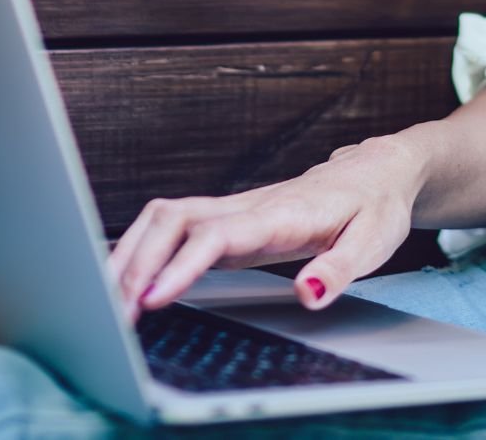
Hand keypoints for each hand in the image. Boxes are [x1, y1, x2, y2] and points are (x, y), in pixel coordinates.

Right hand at [107, 135, 424, 324]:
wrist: (379, 171)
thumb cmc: (376, 207)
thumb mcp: (373, 242)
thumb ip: (339, 269)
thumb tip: (309, 295)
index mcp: (282, 213)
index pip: (218, 235)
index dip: (181, 265)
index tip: (151, 300)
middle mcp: (250, 206)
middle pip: (174, 219)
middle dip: (137, 262)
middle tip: (114, 314)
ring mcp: (236, 208)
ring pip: (165, 217)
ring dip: (131, 253)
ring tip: (107, 302)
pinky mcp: (230, 217)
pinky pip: (173, 225)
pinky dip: (142, 248)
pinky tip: (127, 281)